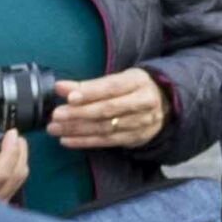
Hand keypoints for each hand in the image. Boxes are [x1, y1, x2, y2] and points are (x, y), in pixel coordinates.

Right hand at [0, 127, 27, 197]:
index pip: (0, 174)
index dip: (9, 152)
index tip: (11, 134)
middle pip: (14, 175)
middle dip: (18, 151)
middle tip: (13, 134)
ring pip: (18, 179)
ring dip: (19, 157)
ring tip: (12, 141)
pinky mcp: (0, 201)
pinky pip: (16, 182)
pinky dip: (15, 165)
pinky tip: (9, 155)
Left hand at [50, 70, 166, 151]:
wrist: (165, 104)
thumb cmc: (134, 89)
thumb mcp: (119, 80)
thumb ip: (91, 85)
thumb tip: (61, 88)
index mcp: (139, 82)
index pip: (112, 87)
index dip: (90, 92)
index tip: (67, 95)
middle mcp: (144, 102)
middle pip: (108, 109)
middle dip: (79, 113)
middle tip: (56, 115)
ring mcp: (142, 122)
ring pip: (105, 127)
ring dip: (77, 129)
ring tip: (55, 128)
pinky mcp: (136, 138)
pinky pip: (107, 141)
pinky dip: (85, 141)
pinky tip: (67, 140)